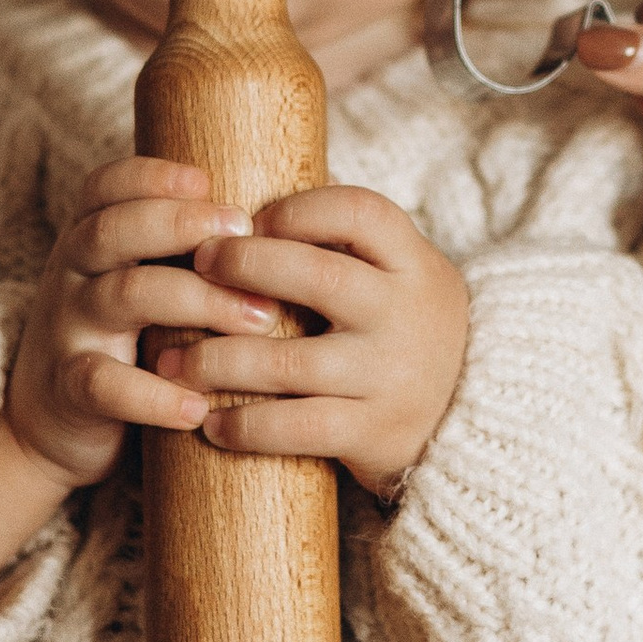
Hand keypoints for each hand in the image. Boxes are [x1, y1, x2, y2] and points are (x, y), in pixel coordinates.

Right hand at [0, 157, 258, 579]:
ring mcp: (67, 330)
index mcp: (91, 238)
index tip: (209, 180)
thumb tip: (289, 222)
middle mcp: (72, 274)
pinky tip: (200, 407)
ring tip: (261, 319)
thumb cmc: (126, 340)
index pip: (107, 186)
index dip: (154, 176)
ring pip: (123, 295)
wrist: (51, 425)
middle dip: (183, 223)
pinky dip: (154, 396)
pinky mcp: (69, 390)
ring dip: (199, 300)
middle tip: (247, 232)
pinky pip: (106, 385)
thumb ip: (188, 250)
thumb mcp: (141, 281)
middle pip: (114, 229)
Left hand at [155, 185, 470, 493]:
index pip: (360, 213)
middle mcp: (405, 315)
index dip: (299, 209)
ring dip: (217, 360)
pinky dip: (246, 426)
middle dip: (245, 266)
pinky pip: (297, 429)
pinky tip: (210, 423)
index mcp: (414, 264)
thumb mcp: (403, 277)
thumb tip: (239, 209)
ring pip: (289, 363)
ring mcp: (389, 376)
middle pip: (317, 278)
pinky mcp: (372, 433)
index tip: (252, 219)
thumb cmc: (406, 332)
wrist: (471, 421)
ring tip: (170, 361)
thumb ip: (345, 248)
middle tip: (195, 265)